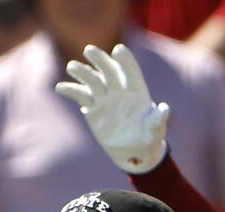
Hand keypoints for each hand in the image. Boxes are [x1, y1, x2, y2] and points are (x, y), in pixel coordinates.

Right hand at [55, 43, 168, 174]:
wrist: (132, 150)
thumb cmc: (148, 138)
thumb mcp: (155, 131)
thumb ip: (158, 120)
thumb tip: (164, 109)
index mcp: (137, 91)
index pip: (130, 71)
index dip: (125, 60)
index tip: (117, 50)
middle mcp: (119, 90)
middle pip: (109, 71)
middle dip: (100, 60)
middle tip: (89, 50)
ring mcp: (105, 97)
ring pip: (92, 80)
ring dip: (82, 72)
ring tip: (72, 67)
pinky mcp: (92, 107)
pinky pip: (80, 95)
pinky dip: (70, 90)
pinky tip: (60, 88)